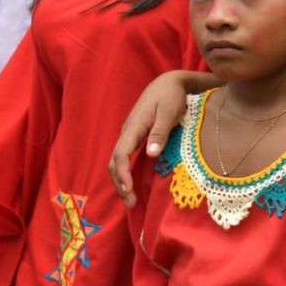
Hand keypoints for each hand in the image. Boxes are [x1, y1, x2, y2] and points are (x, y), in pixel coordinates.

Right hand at [109, 70, 196, 207]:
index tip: (129, 189)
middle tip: (131, 203)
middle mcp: (127, 133)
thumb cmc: (171, 96)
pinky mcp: (135, 137)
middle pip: (115, 162)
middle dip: (120, 183)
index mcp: (134, 127)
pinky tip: (133, 183)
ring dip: (121, 180)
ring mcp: (130, 135)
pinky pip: (125, 157)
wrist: (168, 83)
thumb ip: (160, 132)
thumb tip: (150, 154)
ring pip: (118, 161)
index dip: (122, 174)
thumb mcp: (169, 112)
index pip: (121, 154)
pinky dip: (125, 172)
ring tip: (131, 199)